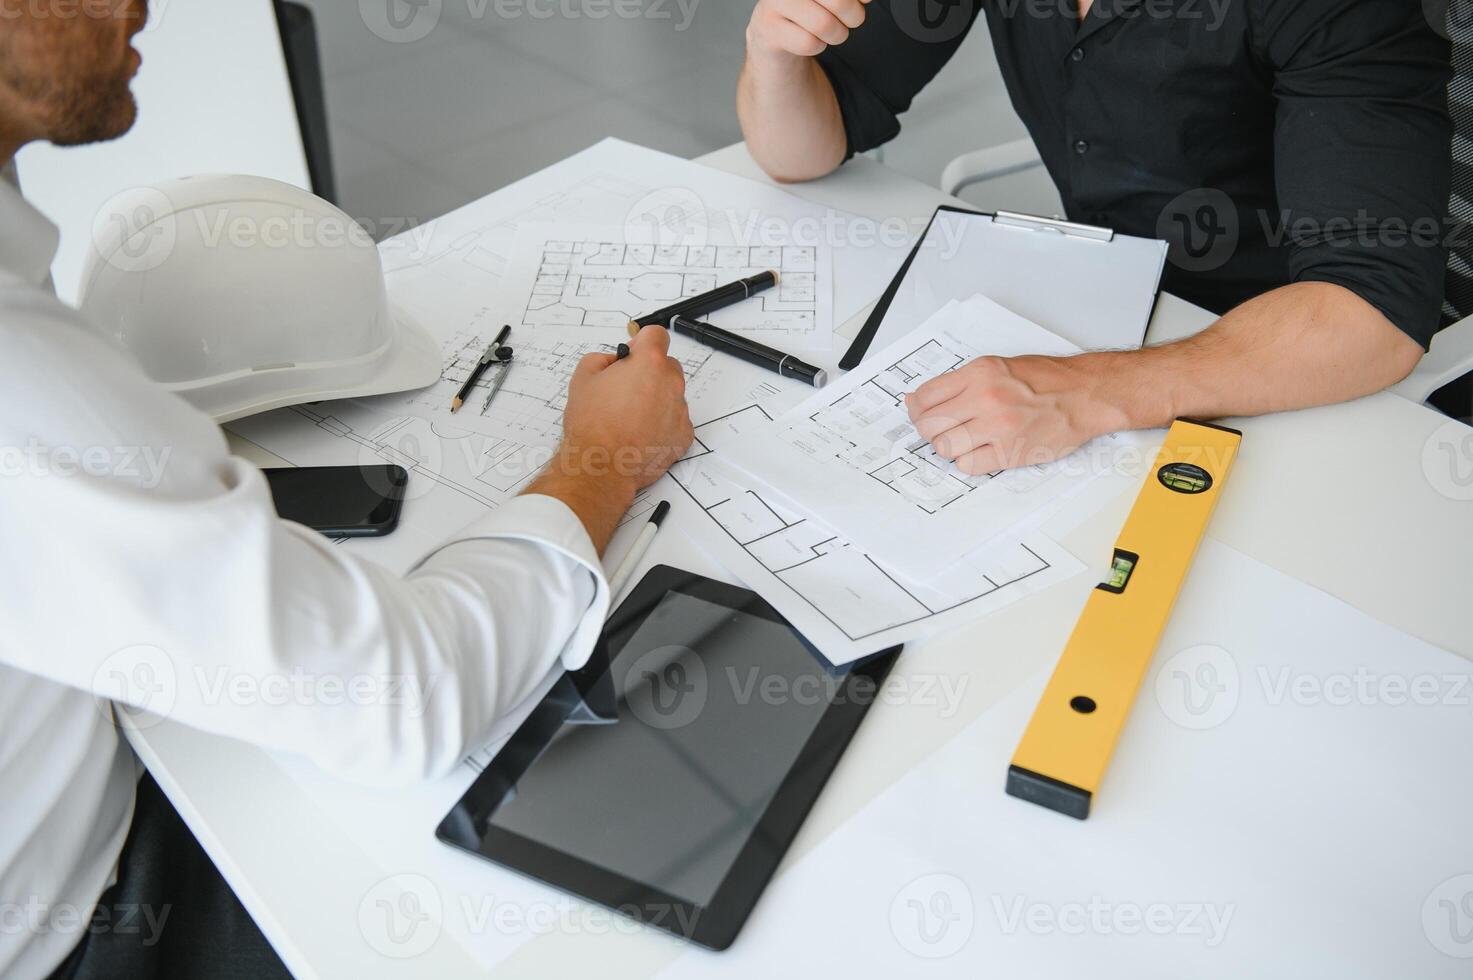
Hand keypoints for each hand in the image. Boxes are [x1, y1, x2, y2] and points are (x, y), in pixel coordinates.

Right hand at [556, 325, 694, 492]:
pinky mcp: (684, 435)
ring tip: (630, 418)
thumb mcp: (583, 377)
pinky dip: (662, 423)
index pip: (657, 335)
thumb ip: (602, 358)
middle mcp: (671, 383)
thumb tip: (614, 360)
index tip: (633, 354)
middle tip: (625, 390)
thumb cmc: (592, 425)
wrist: (601, 466)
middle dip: (649, 372)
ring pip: (671, 394)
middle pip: (666, 366)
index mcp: (649, 363)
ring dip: (656, 399)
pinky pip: (675, 420)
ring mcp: (680, 410)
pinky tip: (640, 433)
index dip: (642, 343)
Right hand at [746, 0, 870, 59]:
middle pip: (839, 2)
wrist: (771, 34)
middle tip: (852, 19)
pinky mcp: (769, 31)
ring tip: (833, 32)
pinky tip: (812, 39)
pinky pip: (809, 43)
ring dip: (837, 34)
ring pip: (824, 25)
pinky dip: (818, 46)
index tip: (864, 2)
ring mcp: (774, 4)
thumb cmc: (807, 10)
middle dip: (853, 16)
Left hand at [906, 354, 1125, 475]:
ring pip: (945, 448)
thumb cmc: (1046, 380)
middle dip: (928, 431)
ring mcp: (997, 428)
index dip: (917, 408)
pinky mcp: (1010, 453)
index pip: (925, 396)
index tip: (921, 413)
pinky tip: (980, 451)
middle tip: (940, 430)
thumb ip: (960, 383)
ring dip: (948, 447)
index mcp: (979, 373)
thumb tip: (918, 400)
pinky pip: (968, 466)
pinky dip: (968, 461)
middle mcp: (985, 398)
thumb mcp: (998, 367)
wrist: (1085, 395)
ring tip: (963, 440)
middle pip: (929, 425)